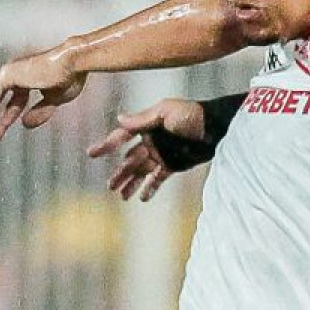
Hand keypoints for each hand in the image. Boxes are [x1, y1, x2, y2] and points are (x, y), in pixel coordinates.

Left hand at [0, 48, 85, 142]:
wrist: (74, 63)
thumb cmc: (70, 77)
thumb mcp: (55, 100)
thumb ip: (40, 112)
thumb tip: (23, 125)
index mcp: (28, 79)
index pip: (13, 103)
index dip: (5, 120)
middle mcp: (16, 75)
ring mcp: (10, 74)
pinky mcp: (9, 75)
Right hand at [87, 98, 202, 200]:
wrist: (217, 127)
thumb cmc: (192, 114)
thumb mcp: (166, 111)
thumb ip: (143, 118)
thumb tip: (119, 119)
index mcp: (147, 126)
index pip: (122, 137)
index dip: (107, 145)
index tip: (92, 154)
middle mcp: (151, 141)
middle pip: (130, 159)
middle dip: (120, 173)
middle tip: (110, 186)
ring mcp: (161, 154)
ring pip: (141, 172)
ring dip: (131, 183)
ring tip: (121, 196)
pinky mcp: (173, 165)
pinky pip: (158, 179)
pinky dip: (150, 188)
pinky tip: (142, 198)